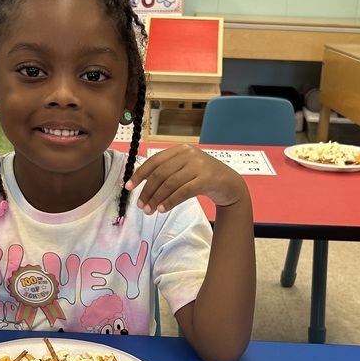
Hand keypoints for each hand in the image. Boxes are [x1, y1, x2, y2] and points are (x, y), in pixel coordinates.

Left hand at [125, 143, 246, 214]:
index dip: (140, 174)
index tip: (129, 187)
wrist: (231, 184)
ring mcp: (199, 166)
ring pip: (170, 184)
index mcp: (181, 150)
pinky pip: (183, 192)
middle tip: (141, 206)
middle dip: (147, 191)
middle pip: (160, 174)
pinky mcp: (206, 179)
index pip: (155, 161)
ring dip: (157, 199)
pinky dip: (170, 201)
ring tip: (150, 210)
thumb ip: (168, 172)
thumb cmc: (204, 178)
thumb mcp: (185, 169)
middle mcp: (189, 155)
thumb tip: (143, 185)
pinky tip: (163, 209)